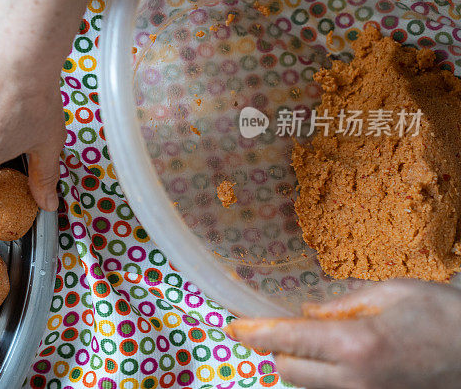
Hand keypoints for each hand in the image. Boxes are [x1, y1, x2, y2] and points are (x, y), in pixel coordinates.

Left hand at [227, 280, 460, 388]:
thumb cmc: (444, 315)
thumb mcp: (391, 293)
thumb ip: (341, 305)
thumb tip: (307, 314)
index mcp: (355, 344)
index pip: (286, 339)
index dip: (253, 332)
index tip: (232, 325)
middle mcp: (355, 381)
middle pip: (287, 371)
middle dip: (274, 348)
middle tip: (276, 327)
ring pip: (309, 388)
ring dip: (298, 366)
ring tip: (309, 341)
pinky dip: (323, 379)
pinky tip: (335, 359)